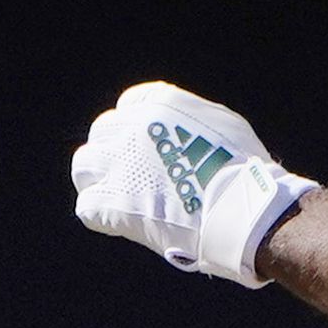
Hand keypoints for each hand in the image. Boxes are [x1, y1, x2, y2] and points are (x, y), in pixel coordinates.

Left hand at [72, 80, 303, 287]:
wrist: (239, 210)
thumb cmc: (243, 170)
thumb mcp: (222, 124)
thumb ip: (190, 120)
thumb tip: (181, 131)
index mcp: (158, 105)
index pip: (128, 105)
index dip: (135, 126)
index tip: (146, 146)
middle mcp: (131, 128)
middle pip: (102, 132)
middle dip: (115, 151)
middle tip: (131, 174)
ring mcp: (118, 165)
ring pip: (84, 165)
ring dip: (97, 178)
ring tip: (116, 196)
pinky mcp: (112, 202)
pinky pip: (87, 205)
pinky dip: (100, 214)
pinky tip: (120, 222)